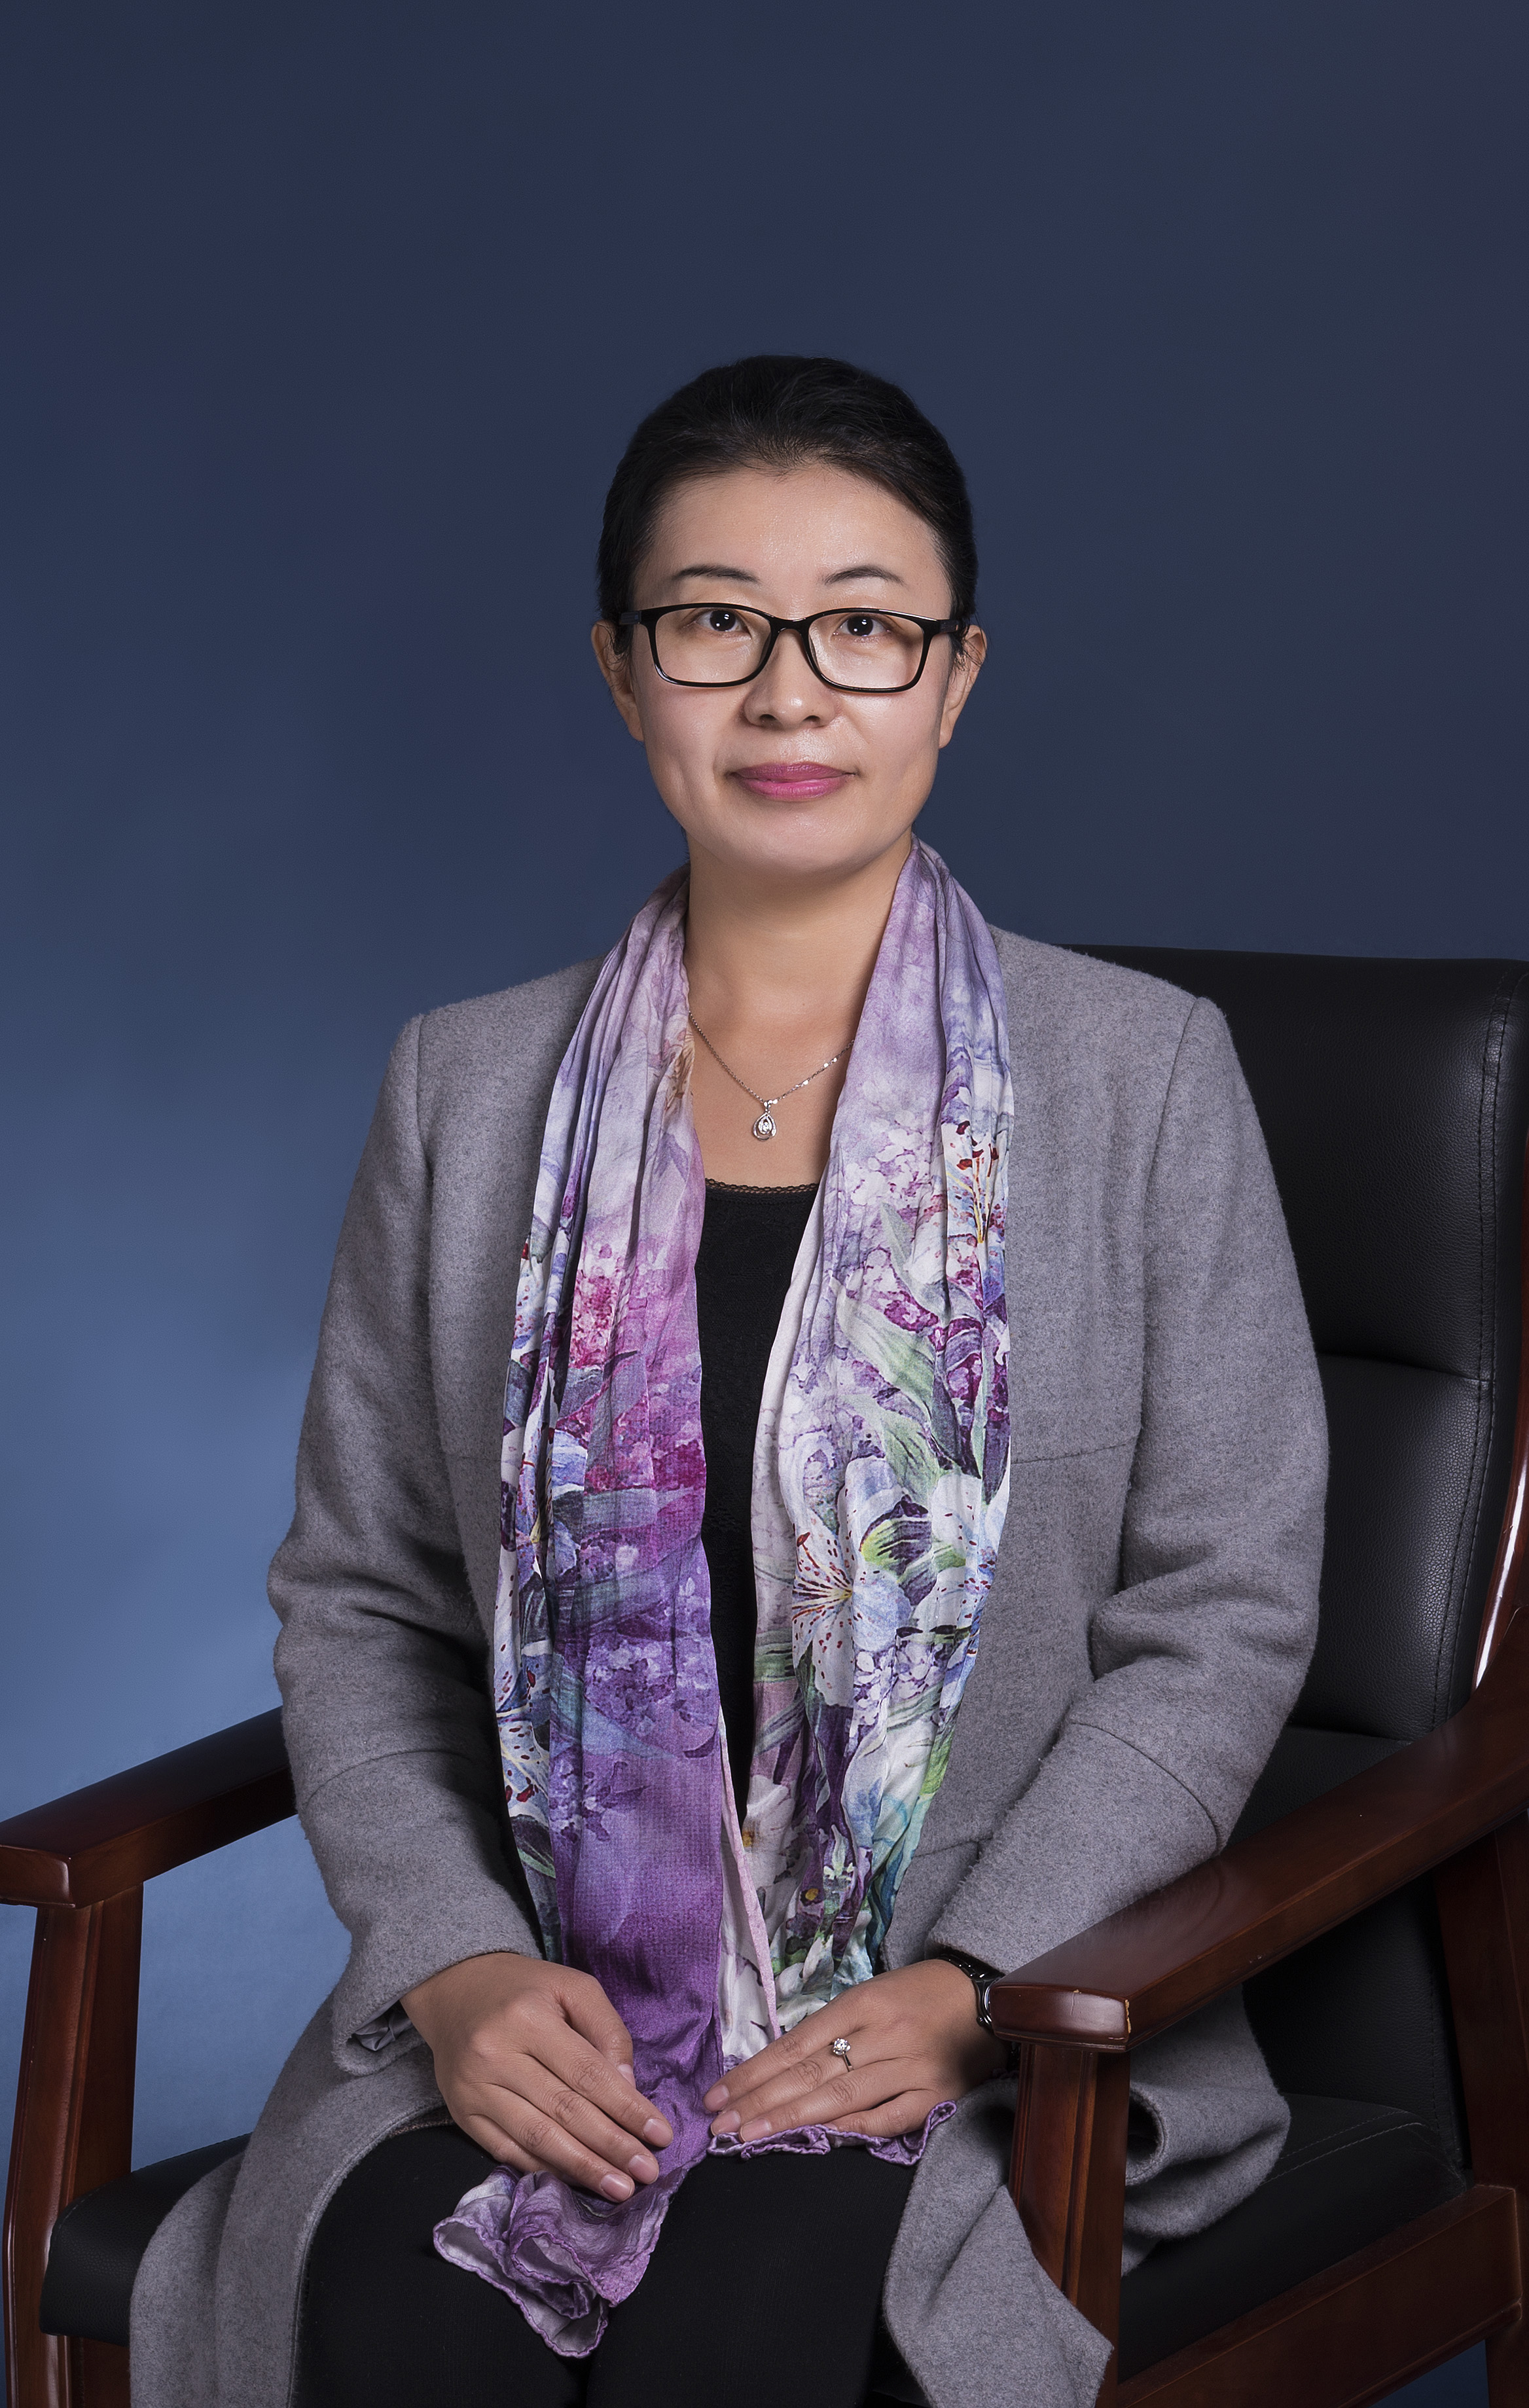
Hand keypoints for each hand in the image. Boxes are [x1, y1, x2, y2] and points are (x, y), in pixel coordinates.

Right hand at [401, 1951, 672, 2201]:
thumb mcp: (572, 1986)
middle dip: (611, 2146)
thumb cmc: (524, 1988)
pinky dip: (544, 2168)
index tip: (660, 2135)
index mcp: (528, 2018)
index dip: (626, 2108)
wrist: (456, 1989)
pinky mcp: (462, 2113)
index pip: (588, 2073)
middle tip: (647, 2172)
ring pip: (536, 2137)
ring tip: (619, 2188)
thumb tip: (629, 2087)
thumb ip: (607, 2030)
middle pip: (565, 2110)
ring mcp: (474, 2089)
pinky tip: (574, 2181)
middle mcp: (496, 2055)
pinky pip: (507, 2151)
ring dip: (582, 2168)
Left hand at [702, 1958, 1007, 2143]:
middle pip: (811, 2073)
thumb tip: (777, 2066)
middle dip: (759, 2102)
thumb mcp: (871, 1995)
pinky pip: (889, 2118)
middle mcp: (882, 2033)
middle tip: (719, 2126)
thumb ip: (831, 2029)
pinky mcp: (936, 2093)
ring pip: (841, 2098)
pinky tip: (820, 2140)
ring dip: (791, 2119)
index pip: (795, 2044)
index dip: (753, 2073)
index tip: (717, 2096)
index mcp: (861, 2002)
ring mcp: (911, 2065)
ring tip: (750, 2139)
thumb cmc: (918, 1994)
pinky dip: (854, 2130)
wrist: (986, 1997)